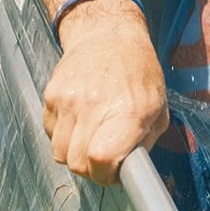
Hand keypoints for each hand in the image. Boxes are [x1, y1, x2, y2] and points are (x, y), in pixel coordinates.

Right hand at [43, 2, 166, 184]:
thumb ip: (145, 142)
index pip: (102, 158)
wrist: (107, 35)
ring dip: (74, 153)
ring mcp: (68, 100)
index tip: (113, 172)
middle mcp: (95, 106)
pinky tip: (79, 119)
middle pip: (77, 162)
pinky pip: (50, 133)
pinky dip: (63, 135)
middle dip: (90, 168)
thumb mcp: (158, 107)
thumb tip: (130, 172)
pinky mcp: (50, 96)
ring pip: (60, 152)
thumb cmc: (139, 73)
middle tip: (103, 157)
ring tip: (92, 135)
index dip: (105, 175)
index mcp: (128, 111)